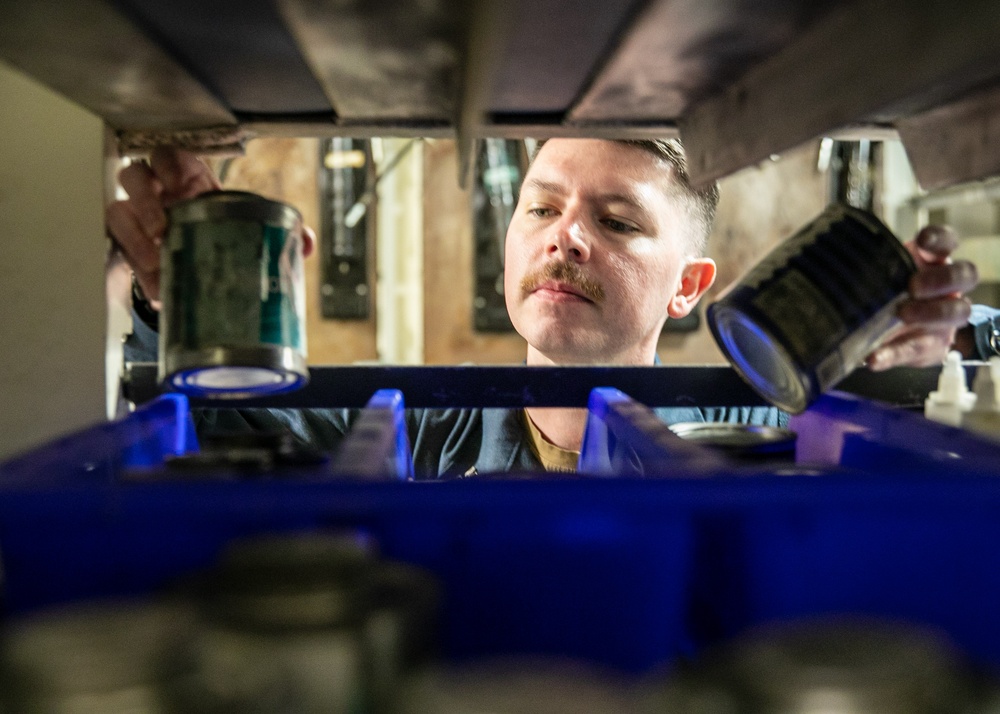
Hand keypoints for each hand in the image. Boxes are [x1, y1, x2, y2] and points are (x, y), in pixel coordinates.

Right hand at [106, 146, 314, 304]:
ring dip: (135, 238)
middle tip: (163, 228)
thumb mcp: (245, 224)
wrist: (197, 258)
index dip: (168, 164)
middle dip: (145, 200)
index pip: (167, 155)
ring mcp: (137, 216)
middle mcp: (156, 192)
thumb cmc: (219, 229)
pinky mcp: (127, 244)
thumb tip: (306, 241)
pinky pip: (120, 250)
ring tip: (156, 262)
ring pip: (120, 212)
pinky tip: (156, 286)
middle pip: (134, 177)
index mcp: (186, 178)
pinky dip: (137, 270)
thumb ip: (278, 228)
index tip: (179, 185)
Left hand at [866, 225, 977, 369]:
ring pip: (957, 311)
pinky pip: (917, 349)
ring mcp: (945, 316)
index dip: (940, 238)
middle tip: (913, 286)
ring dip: (930, 312)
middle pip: (963, 275)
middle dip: (940, 279)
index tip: (923, 241)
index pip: (947, 242)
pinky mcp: (932, 345)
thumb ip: (866, 268)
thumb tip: (832, 258)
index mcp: (932, 262)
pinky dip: (894, 354)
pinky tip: (875, 357)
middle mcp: (947, 287)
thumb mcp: (875, 277)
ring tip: (902, 315)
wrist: (890, 330)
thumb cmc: (883, 292)